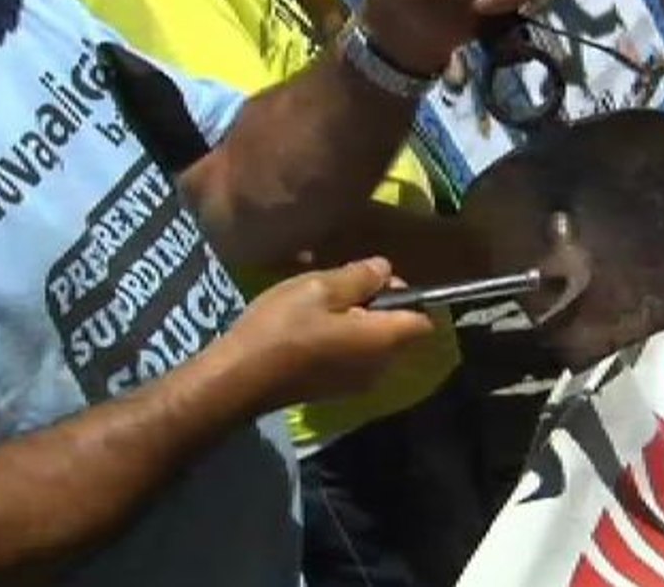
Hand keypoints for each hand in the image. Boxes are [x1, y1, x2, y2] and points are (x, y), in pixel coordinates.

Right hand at [220, 257, 432, 410]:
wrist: (239, 379)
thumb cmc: (283, 327)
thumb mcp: (321, 288)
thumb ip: (360, 277)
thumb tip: (385, 270)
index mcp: (384, 340)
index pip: (424, 321)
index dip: (409, 297)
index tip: (377, 280)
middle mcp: (381, 367)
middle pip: (399, 333)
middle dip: (379, 307)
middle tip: (340, 287)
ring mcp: (358, 384)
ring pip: (374, 345)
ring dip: (358, 323)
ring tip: (321, 305)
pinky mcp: (335, 391)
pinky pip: (354, 359)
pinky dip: (343, 341)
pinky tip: (310, 328)